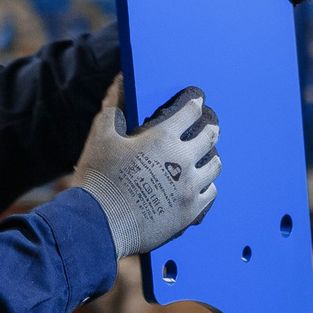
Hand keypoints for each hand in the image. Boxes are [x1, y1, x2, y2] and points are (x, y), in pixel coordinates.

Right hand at [72, 79, 220, 259]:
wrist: (99, 223)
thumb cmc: (98, 179)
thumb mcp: (100, 137)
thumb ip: (112, 110)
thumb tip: (118, 90)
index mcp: (162, 138)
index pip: (189, 113)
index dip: (195, 104)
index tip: (199, 101)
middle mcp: (182, 160)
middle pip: (209, 137)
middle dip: (210, 128)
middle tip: (211, 127)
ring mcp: (189, 187)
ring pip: (214, 166)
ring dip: (211, 158)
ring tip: (209, 157)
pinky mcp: (190, 211)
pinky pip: (210, 193)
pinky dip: (207, 186)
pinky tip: (202, 185)